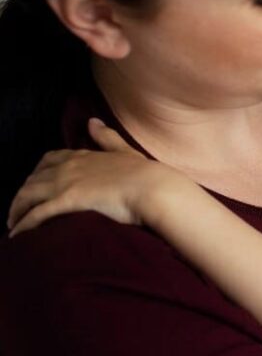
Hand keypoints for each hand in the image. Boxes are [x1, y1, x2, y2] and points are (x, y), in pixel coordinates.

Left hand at [8, 119, 190, 236]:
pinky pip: (36, 214)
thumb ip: (107, 137)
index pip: (49, 160)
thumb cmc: (146, 175)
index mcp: (82, 155)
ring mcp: (65, 184)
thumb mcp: (124, 151)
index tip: (36, 185)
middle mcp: (67, 167)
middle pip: (32, 179)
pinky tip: (16, 234)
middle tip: (21, 210)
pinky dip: (23, 224)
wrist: (154, 189)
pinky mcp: (67, 202)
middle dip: (22, 194)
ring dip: (16, 210)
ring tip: (13, 225)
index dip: (38, 172)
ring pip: (27, 195)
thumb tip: (93, 121)